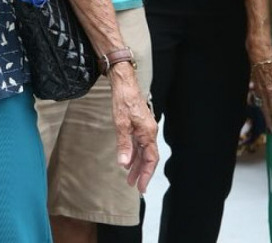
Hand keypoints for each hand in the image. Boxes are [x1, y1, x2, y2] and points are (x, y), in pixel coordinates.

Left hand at [107, 65, 157, 192]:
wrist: (124, 84)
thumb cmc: (124, 101)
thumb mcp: (121, 124)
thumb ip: (124, 144)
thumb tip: (124, 163)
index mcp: (148, 133)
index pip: (150, 159)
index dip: (146, 174)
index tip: (140, 186)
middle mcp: (149, 132)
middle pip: (148, 157)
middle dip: (141, 172)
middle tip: (134, 185)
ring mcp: (144, 128)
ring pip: (143, 151)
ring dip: (136, 164)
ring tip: (129, 177)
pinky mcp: (139, 125)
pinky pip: (138, 143)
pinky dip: (133, 153)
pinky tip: (127, 160)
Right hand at [250, 53, 271, 131]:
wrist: (258, 52)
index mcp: (271, 92)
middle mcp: (263, 92)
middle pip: (266, 110)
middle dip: (269, 121)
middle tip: (270, 132)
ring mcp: (257, 87)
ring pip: (261, 104)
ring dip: (264, 113)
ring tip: (266, 120)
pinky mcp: (255, 81)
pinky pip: (258, 96)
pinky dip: (260, 103)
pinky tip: (260, 103)